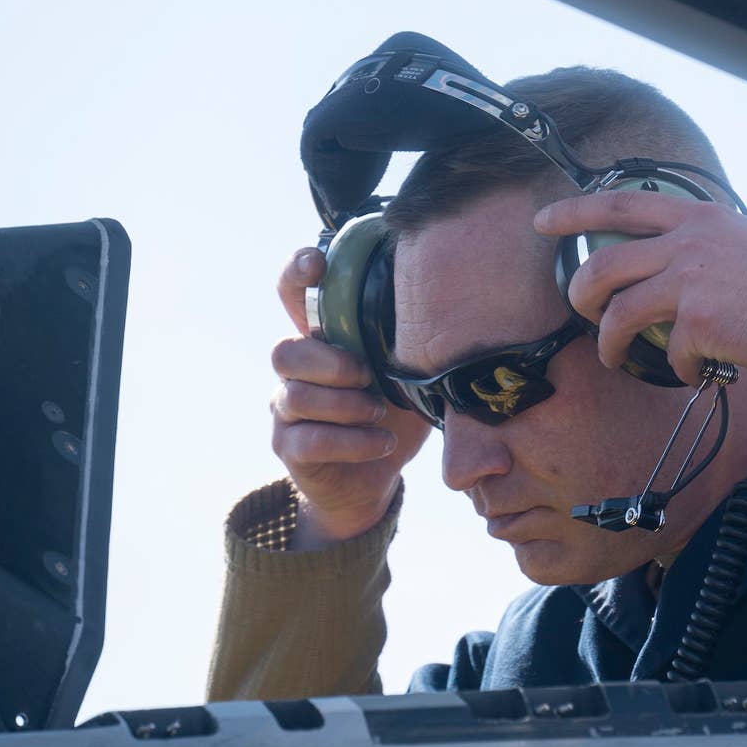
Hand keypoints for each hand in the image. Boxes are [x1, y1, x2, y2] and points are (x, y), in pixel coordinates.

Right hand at [270, 248, 431, 544]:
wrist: (371, 482)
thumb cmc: (393, 417)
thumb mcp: (411, 377)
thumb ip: (415, 346)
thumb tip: (460, 315)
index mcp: (324, 341)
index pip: (291, 295)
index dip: (296, 273)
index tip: (318, 264)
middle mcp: (296, 371)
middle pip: (285, 352)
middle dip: (332, 364)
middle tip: (369, 377)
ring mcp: (286, 410)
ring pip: (296, 397)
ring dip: (347, 406)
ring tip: (380, 415)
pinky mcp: (289, 448)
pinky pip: (310, 440)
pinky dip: (353, 442)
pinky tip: (382, 443)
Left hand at [534, 190, 746, 385]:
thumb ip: (731, 232)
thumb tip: (723, 230)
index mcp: (702, 218)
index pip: (623, 204)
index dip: (576, 210)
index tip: (543, 220)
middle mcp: (690, 242)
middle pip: (603, 265)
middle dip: (580, 294)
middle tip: (581, 311)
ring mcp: (691, 280)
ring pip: (618, 314)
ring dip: (609, 343)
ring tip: (616, 358)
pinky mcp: (697, 322)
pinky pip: (667, 353)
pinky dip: (678, 369)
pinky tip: (696, 372)